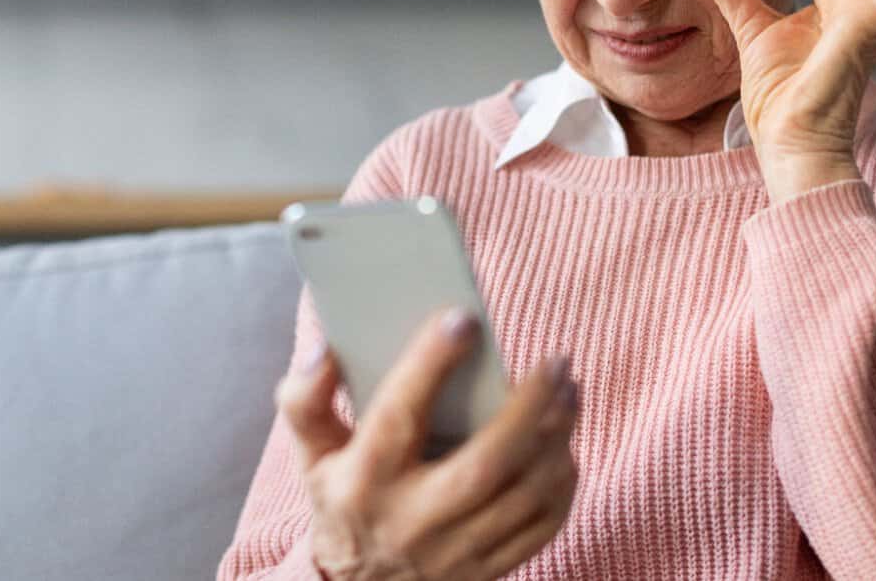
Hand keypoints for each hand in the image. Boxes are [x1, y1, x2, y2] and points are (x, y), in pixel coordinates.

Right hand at [275, 308, 578, 580]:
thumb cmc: (340, 497)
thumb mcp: (311, 452)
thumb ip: (306, 398)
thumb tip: (326, 348)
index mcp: (363, 481)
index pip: (397, 416)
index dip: (429, 364)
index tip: (463, 319)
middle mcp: (410, 520)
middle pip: (485, 463)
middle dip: (529, 407)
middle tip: (557, 359)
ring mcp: (454, 552)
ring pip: (524, 495)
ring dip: (558, 438)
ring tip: (569, 390)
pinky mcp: (487, 570)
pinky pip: (542, 526)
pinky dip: (562, 482)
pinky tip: (565, 443)